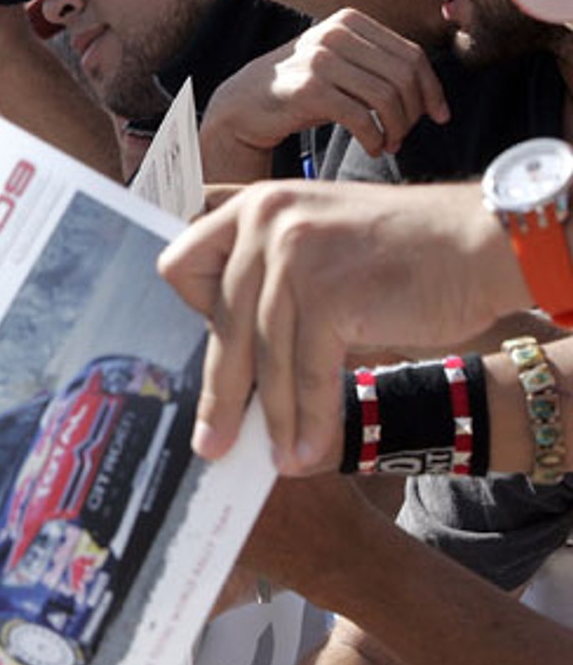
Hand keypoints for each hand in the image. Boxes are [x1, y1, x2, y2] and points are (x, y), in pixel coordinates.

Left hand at [156, 179, 519, 470]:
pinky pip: (310, 372)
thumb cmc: (402, 251)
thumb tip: (225, 357)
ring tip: (276, 458)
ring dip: (273, 418)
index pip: (181, 265)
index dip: (192, 315)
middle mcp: (266, 221)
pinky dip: (311, 419)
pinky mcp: (333, 293)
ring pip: (265, 356)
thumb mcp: (318, 238)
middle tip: (210, 442)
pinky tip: (308, 451)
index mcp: (253, 206)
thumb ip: (269, 276)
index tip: (211, 352)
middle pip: (221, 325)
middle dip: (218, 393)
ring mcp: (298, 254)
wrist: (484, 242)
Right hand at [198, 8, 446, 180]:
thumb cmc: (299, 91)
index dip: (432, 89)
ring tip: (388, 144)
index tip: (438, 116)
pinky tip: (372, 146)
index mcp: (349, 21)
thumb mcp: (340, 66)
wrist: (242, 105)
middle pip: (403, 75)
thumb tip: (431, 94)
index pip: (411, 54)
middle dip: (413, 112)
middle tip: (405, 136)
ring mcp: (320, 59)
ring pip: (386, 96)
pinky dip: (374, 137)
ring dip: (396, 128)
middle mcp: (335, 34)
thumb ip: (377, 67)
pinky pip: (361, 116)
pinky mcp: (308, 89)